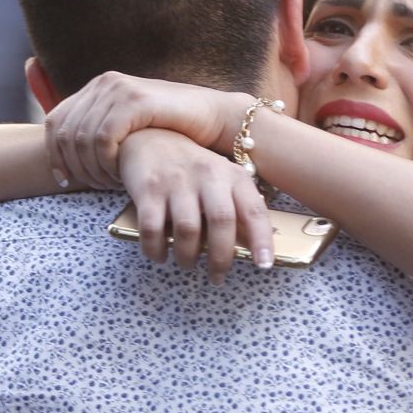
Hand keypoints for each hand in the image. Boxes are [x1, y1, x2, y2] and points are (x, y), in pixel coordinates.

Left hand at [44, 72, 250, 190]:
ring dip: (93, 169)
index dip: (55, 155)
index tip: (65, 181)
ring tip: (110, 183)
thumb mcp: (130, 128)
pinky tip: (120, 173)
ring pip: (83, 140)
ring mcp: (118, 89)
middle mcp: (103, 83)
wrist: (212, 116)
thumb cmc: (173, 128)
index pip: (56, 123)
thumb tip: (71, 155)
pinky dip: (107, 162)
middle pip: (66, 133)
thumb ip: (102, 132)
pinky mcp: (134, 101)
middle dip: (76, 167)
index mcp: (97, 87)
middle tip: (95, 186)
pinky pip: (103, 139)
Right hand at [119, 129, 273, 281]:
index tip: (263, 265)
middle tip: (217, 276)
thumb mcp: (222, 180)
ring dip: (188, 256)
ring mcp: (177, 181)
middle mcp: (208, 175)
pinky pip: (152, 228)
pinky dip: (156, 249)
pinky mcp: (148, 188)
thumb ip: (236, 209)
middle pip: (221, 220)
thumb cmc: (193, 169)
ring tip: (187, 264)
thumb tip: (251, 249)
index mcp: (232, 176)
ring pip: (187, 229)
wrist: (150, 136)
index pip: (253, 209)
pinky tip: (160, 255)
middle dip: (220, 257)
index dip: (262, 239)